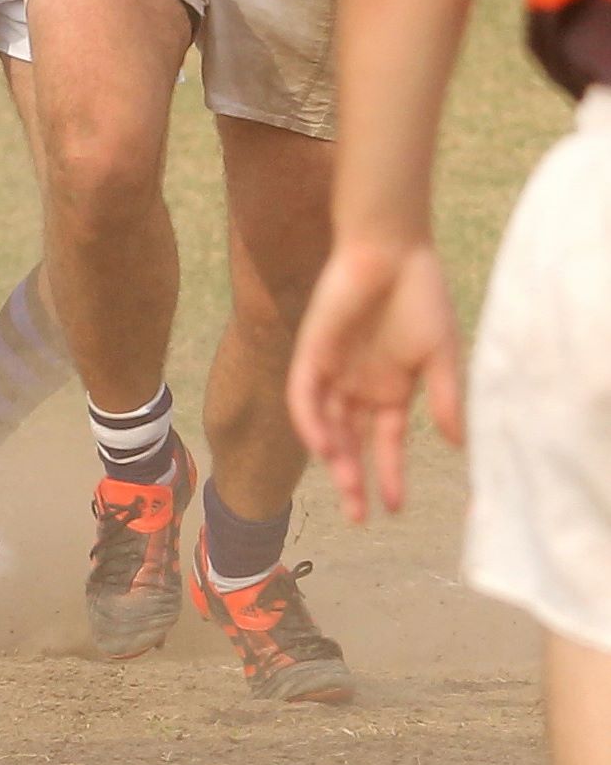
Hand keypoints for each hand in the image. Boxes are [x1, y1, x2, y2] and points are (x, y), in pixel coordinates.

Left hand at [287, 238, 464, 524]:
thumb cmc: (420, 296)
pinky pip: (305, 394)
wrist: (392, 249)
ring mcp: (334, 369)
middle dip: (353, 479)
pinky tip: (324, 445)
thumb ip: (445, 399)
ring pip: (326, 424)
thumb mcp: (441, 355)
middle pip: (350, 442)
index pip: (386, 442)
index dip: (388, 474)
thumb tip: (458, 445)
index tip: (394, 507)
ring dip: (332, 456)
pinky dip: (311, 420)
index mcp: (390, 388)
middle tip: (358, 515)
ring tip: (347, 488)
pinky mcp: (313, 350)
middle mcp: (359, 384)